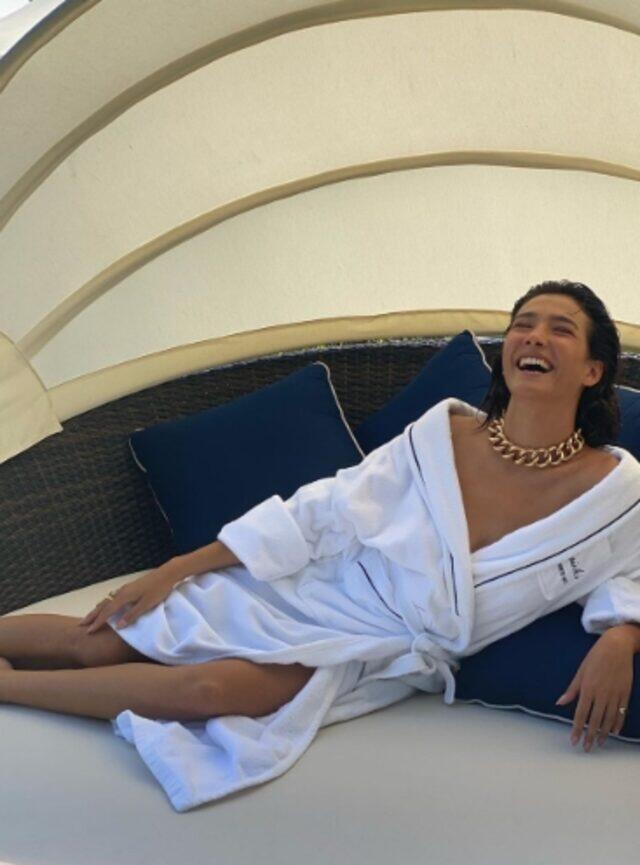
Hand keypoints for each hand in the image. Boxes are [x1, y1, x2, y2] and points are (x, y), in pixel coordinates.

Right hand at [80, 559, 189, 632]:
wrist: (167, 573)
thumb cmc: (159, 590)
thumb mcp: (146, 605)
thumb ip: (132, 615)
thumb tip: (118, 626)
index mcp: (124, 597)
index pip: (107, 612)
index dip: (97, 622)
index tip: (88, 631)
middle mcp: (122, 592)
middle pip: (103, 605)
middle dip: (92, 615)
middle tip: (81, 624)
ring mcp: (126, 588)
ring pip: (107, 600)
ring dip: (98, 609)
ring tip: (91, 617)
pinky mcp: (131, 587)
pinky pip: (113, 597)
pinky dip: (106, 604)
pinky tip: (108, 605)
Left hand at [556, 626, 634, 750]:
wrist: (617, 647)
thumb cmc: (596, 657)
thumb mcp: (581, 671)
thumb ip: (572, 689)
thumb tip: (560, 702)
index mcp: (587, 688)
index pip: (580, 714)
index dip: (576, 729)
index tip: (573, 741)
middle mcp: (601, 694)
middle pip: (595, 720)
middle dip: (590, 736)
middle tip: (586, 748)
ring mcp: (615, 695)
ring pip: (609, 719)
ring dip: (604, 733)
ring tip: (599, 743)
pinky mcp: (625, 694)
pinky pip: (622, 713)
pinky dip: (618, 724)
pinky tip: (615, 732)